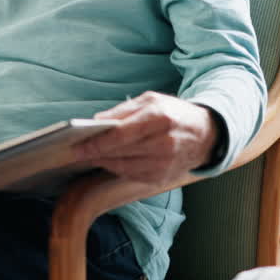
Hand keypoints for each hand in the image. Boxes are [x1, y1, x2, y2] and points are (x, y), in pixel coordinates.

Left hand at [73, 92, 218, 185]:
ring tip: (87, 156)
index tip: (77, 144)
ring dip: (103, 162)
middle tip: (75, 151)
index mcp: (160, 119)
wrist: (205, 135)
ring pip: (123, 167)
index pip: (121, 135)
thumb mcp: (151, 101)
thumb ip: (123, 111)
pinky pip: (130, 175)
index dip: (97, 142)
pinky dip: (116, 168)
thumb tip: (96, 121)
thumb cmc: (174, 114)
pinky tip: (106, 161)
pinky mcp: (161, 178)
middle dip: (95, 153)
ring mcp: (164, 164)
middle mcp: (164, 144)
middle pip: (120, 152)